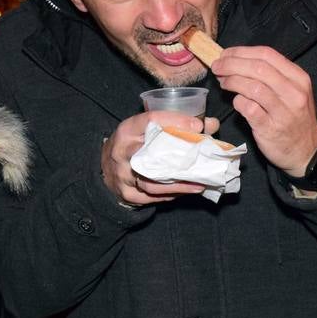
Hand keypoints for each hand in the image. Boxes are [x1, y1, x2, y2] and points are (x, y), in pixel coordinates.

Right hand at [101, 111, 220, 206]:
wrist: (105, 167)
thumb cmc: (132, 144)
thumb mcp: (145, 129)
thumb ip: (176, 124)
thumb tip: (211, 124)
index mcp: (127, 130)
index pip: (151, 120)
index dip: (176, 121)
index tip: (198, 125)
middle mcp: (122, 152)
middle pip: (151, 153)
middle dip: (178, 155)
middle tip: (203, 157)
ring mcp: (122, 175)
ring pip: (151, 182)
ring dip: (178, 184)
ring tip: (199, 184)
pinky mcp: (127, 194)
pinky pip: (151, 196)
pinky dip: (170, 194)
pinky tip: (185, 191)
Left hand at [212, 46, 316, 176]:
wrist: (306, 152)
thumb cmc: (294, 119)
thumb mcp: (292, 92)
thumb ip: (271, 76)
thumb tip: (238, 62)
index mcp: (298, 78)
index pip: (267, 54)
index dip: (242, 52)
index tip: (226, 54)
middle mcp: (293, 92)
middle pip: (258, 68)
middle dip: (232, 64)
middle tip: (217, 66)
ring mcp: (283, 111)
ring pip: (252, 86)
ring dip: (232, 81)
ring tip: (223, 83)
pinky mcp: (271, 128)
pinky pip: (248, 108)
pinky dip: (238, 102)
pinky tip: (236, 102)